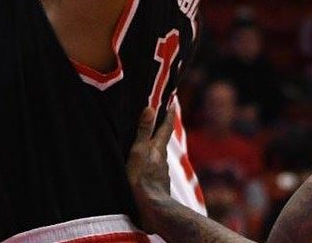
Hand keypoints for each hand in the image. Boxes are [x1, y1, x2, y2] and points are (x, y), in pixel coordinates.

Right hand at [127, 105, 175, 230]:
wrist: (150, 208)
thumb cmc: (142, 178)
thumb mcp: (139, 152)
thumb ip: (144, 132)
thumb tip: (150, 107)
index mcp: (158, 149)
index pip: (165, 127)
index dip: (168, 114)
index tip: (172, 102)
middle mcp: (162, 160)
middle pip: (162, 141)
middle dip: (160, 130)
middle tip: (158, 119)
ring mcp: (160, 173)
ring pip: (157, 156)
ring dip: (153, 148)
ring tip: (146, 143)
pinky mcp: (156, 185)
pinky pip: (152, 169)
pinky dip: (149, 164)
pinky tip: (143, 168)